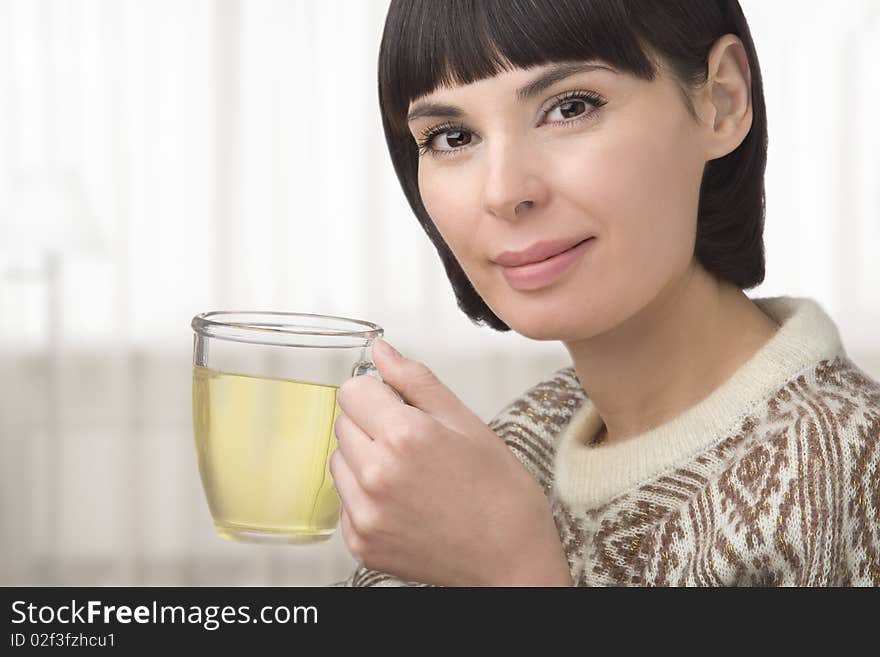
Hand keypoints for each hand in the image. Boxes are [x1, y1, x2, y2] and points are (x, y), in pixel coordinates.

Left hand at [329, 338, 571, 586]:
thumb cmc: (500, 494)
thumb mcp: (466, 422)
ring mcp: (366, 514)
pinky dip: (366, 496)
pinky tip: (404, 500)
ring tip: (409, 473)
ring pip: (339, 461)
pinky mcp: (361, 543)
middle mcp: (377, 476)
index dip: (378, 393)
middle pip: (342, 423)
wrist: (511, 560)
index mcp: (404, 437)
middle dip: (371, 423)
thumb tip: (381, 351)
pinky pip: (345, 501)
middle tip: (414, 443)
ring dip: (364, 459)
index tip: (399, 406)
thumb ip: (416, 380)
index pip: (352, 390)